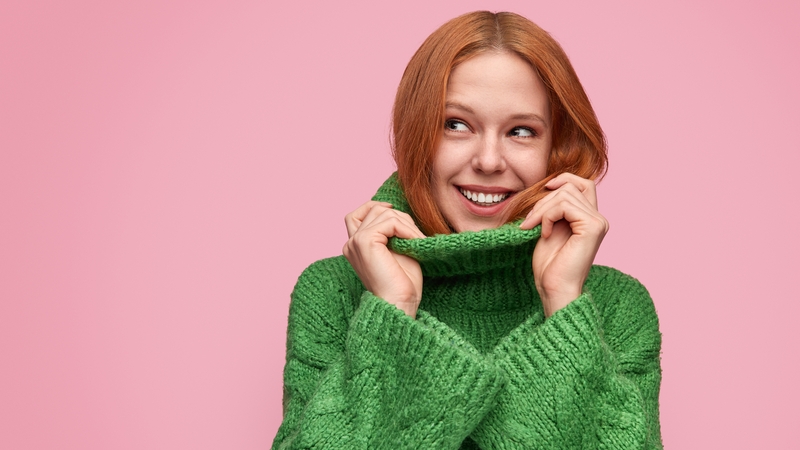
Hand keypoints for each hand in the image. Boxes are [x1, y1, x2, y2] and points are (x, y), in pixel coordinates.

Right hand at [342, 201, 425, 316]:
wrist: (398, 304)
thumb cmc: (401, 284)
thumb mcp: (397, 250)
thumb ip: (392, 232)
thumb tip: (397, 211)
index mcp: (355, 247)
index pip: (356, 215)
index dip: (374, 207)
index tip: (394, 210)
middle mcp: (351, 243)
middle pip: (373, 210)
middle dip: (399, 216)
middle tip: (416, 235)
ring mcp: (355, 241)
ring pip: (382, 212)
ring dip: (406, 223)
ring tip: (418, 240)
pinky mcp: (365, 241)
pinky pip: (389, 222)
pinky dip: (407, 229)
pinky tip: (416, 241)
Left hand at [519, 174, 608, 317]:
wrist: (554, 288)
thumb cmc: (550, 264)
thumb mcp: (550, 227)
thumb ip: (555, 208)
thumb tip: (550, 183)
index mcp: (590, 218)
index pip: (584, 184)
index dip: (564, 179)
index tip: (544, 189)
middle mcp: (599, 218)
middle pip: (570, 187)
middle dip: (543, 200)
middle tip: (529, 221)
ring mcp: (598, 222)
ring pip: (565, 195)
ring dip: (542, 210)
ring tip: (533, 227)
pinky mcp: (592, 227)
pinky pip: (564, 206)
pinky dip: (547, 216)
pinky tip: (544, 234)